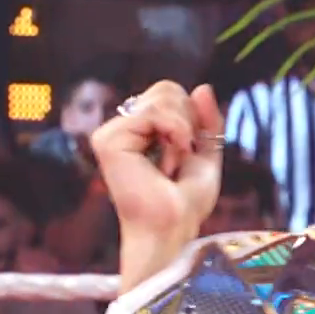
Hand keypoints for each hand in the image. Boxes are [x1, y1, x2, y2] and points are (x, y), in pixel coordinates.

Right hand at [89, 81, 225, 248]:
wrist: (174, 226)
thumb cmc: (186, 202)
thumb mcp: (206, 154)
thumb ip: (207, 121)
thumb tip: (202, 87)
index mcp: (139, 131)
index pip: (169, 93)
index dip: (190, 118)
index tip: (187, 152)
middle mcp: (122, 130)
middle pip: (166, 89)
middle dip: (188, 122)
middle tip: (179, 159)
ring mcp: (112, 134)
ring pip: (162, 97)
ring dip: (182, 131)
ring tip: (172, 163)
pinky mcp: (107, 141)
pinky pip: (153, 112)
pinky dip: (174, 132)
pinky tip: (169, 159)